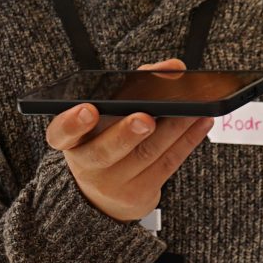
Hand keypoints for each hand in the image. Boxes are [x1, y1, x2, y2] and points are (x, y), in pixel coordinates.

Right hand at [46, 58, 214, 222]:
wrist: (107, 192)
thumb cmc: (108, 138)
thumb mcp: (107, 115)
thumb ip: (134, 85)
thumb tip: (173, 68)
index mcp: (71, 141)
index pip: (61, 133)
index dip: (72, 123)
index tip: (88, 110)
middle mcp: (87, 165)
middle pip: (105, 151)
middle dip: (127, 133)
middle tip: (146, 118)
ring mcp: (112, 184)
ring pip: (145, 155)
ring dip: (173, 130)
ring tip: (192, 109)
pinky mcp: (139, 195)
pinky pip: (167, 166)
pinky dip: (187, 141)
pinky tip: (201, 122)